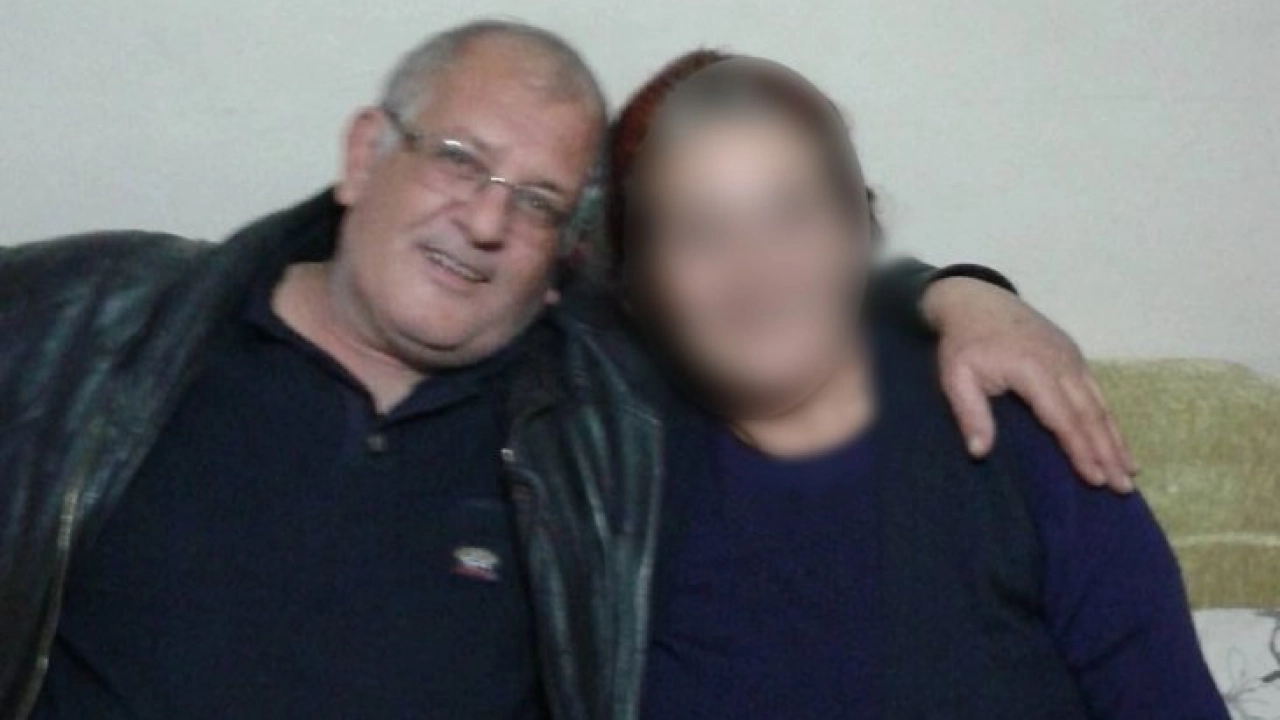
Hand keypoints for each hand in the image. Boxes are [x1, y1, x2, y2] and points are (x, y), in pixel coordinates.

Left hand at [923, 277, 1137, 491]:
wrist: (975, 300)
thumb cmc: (963, 343)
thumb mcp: (955, 377)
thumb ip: (970, 414)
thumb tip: (980, 453)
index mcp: (1033, 370)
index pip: (1063, 418)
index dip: (1080, 450)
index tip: (1095, 479)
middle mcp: (1061, 363)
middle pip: (1090, 414)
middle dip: (1108, 453)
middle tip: (1122, 488)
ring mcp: (1071, 357)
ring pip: (1099, 403)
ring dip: (1115, 439)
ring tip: (1130, 472)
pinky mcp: (1073, 355)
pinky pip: (1096, 391)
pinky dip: (1109, 418)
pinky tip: (1117, 440)